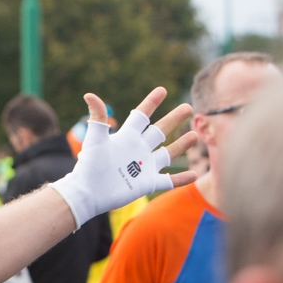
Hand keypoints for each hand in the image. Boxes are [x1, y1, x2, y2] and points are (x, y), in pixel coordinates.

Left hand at [50, 89, 196, 227]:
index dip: (151, 103)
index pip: (141, 116)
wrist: (88, 193)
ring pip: (167, 153)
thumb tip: (89, 95)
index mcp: (126, 138)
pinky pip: (168, 181)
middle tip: (187, 107)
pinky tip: (195, 174)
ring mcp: (144, 167)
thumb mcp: (95, 140)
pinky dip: (181, 179)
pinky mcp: (147, 184)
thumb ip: (98, 118)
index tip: (162, 90)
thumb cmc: (89, 166)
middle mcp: (137, 150)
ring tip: (195, 135)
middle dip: (174, 118)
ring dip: (181, 145)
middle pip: (160, 131)